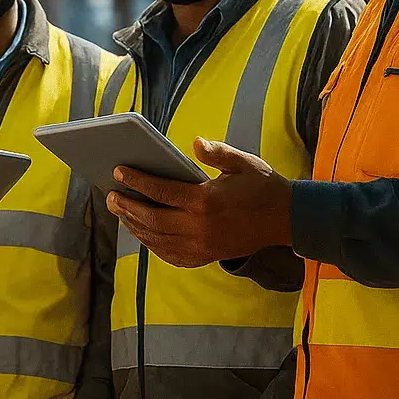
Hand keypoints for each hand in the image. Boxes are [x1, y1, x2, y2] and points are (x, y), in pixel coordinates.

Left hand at [105, 137, 291, 267]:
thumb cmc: (263, 186)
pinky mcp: (206, 256)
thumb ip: (217, 152)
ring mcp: (202, 246)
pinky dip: (152, 244)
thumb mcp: (244, 162)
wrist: (288, 220)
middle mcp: (200, 227)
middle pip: (152, 218)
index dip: (136, 181)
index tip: (118, 171)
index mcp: (206, 201)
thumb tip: (194, 142)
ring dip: (135, 225)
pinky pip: (170, 254)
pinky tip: (142, 232)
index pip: (160, 191)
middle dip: (127, 206)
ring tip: (120, 211)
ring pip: (157, 239)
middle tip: (111, 196)